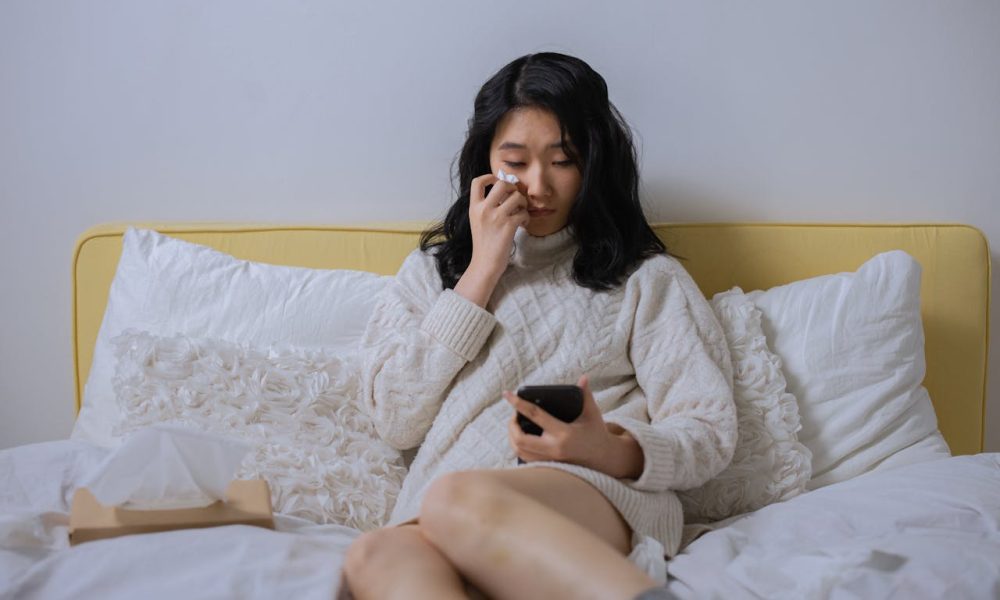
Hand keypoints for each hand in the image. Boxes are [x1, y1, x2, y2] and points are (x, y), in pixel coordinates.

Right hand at [467, 173, 528, 277]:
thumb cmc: (484, 243)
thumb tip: (505, 190)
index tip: (497, 182)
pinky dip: (526, 218)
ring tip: (520, 213)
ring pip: (517, 196)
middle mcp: (484, 209)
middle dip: (512, 188)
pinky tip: (522, 224)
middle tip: (514, 198)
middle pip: (501, 184)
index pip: (477, 182)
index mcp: (474, 207)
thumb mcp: (477, 221)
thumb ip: (486, 206)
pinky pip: (523, 213)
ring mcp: (496, 217)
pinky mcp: (508, 226)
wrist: (485, 264)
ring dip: (522, 203)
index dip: (489, 177)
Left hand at [504, 375, 644, 478]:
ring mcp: (550, 460)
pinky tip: (520, 438)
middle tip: (513, 416)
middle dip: (511, 426)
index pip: (535, 415)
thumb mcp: (592, 413)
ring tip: (515, 425)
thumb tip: (583, 377)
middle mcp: (554, 448)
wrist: (604, 458)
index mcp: (564, 433)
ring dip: (512, 437)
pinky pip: (525, 459)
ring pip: (519, 451)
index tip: (507, 394)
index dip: (519, 403)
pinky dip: (518, 448)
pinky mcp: (548, 466)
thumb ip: (586, 395)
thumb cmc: (596, 433)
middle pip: (520, 439)